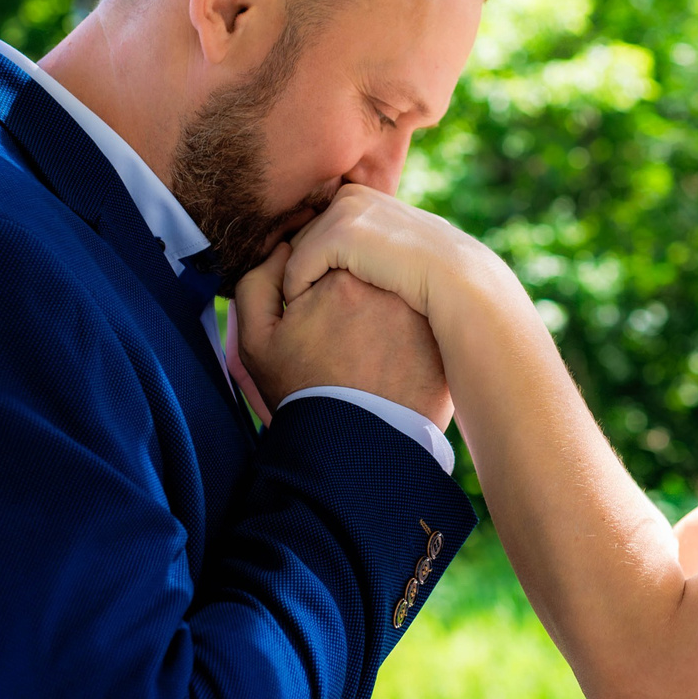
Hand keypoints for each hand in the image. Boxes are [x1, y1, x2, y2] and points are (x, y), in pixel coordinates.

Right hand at [233, 245, 453, 429]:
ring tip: (362, 349)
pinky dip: (406, 331)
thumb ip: (258, 282)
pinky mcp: (440, 338)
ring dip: (381, 306)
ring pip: (394, 292)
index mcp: (340, 277)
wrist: (353, 450)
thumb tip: (285, 249)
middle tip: (338, 336)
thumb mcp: (257, 342)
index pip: (326, 255)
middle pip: (365, 270)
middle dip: (351, 291)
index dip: (312, 285)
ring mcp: (421, 312)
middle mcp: (388, 286)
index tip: (311, 317)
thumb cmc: (301, 394)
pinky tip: (388, 360)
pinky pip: (420, 320)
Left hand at [280, 185, 487, 322]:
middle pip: (301, 238)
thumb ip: (374, 241)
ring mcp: (344, 213)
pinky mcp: (338, 236)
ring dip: (296, 283)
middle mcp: (349, 196)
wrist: (457, 280)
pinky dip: (297, 293)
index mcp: (360, 195)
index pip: (316, 228)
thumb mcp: (402, 246)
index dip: (311, 261)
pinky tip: (309, 315)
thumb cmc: (433, 276)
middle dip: (299, 270)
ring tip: (302, 313)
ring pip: (294, 253)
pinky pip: (297, 269)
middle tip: (299, 305)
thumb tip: (360, 257)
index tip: (312, 292)